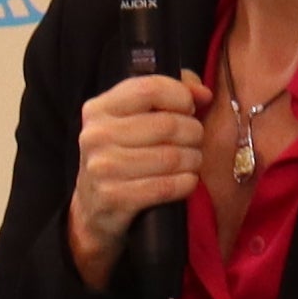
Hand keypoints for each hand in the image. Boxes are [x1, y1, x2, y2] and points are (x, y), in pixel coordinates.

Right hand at [68, 72, 211, 289]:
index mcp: (99, 108)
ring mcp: (102, 168)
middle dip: (193, 132)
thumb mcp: (132, 120)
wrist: (94, 210)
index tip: (189, 108)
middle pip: (167, 124)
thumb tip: (203, 93)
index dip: (180, 96)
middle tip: (195, 140)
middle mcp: (96, 135)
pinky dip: (186, 183)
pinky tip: (187, 181)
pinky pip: (167, 186)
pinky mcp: (114, 197)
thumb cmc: (122, 157)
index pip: (150, 89)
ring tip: (192, 161)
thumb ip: (169, 94)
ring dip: (193, 159)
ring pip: (172, 156)